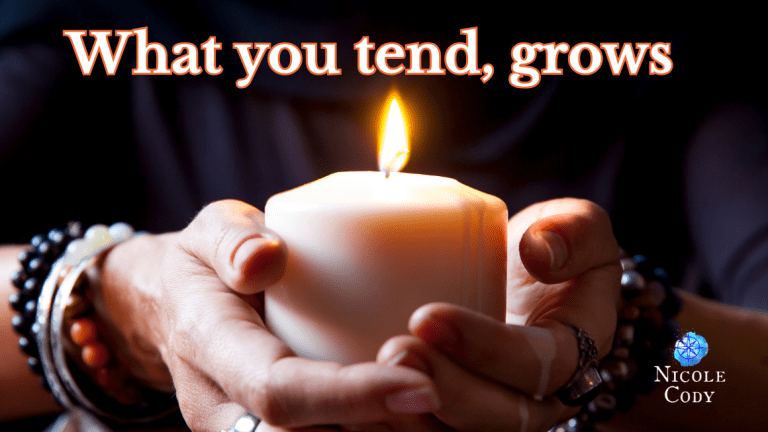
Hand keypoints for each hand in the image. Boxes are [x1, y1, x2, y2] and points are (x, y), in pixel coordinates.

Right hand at [95, 200, 438, 430]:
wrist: (169, 308)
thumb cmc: (200, 265)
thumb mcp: (208, 232)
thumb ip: (233, 240)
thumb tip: (269, 257)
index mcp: (209, 349)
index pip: (279, 390)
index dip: (348, 396)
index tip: (419, 385)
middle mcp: (221, 406)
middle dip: (376, 430)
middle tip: (445, 397)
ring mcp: (241, 428)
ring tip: (440, 405)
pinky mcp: (267, 430)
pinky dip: (370, 428)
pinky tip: (413, 410)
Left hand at [376, 198, 621, 430]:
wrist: (522, 276)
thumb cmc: (550, 248)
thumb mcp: (578, 226)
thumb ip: (574, 230)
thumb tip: (540, 251)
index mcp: (570, 353)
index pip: (537, 366)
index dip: (487, 349)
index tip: (429, 316)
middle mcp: (537, 396)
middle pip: (497, 417)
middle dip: (444, 390)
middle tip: (394, 352)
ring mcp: (494, 409)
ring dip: (414, 414)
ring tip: (371, 376)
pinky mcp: (456, 410)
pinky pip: (427, 427)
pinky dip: (393, 418)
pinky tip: (357, 399)